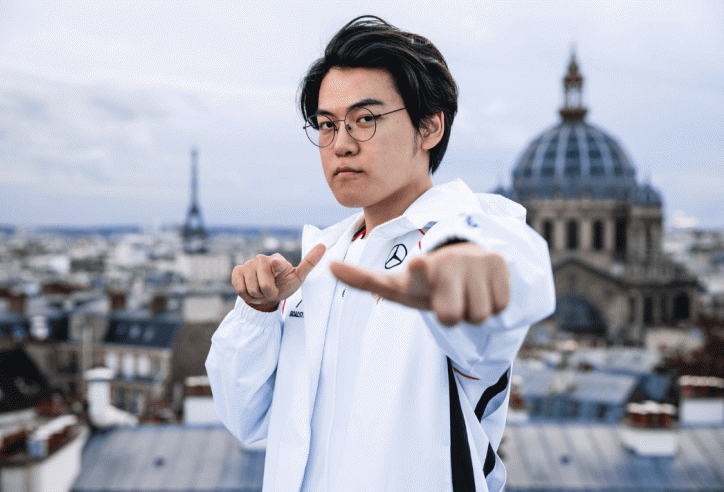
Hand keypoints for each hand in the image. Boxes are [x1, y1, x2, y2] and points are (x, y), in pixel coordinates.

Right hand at [232, 243, 325, 311]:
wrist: (267, 293)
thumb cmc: (285, 283)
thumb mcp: (299, 277)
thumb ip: (309, 262)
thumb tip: (323, 245)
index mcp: (278, 260)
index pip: (277, 263)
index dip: (277, 265)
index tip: (277, 264)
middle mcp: (262, 259)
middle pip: (263, 285)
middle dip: (268, 294)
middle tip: (272, 291)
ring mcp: (248, 264)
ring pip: (251, 289)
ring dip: (258, 296)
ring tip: (262, 291)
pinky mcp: (237, 271)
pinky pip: (239, 289)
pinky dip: (246, 296)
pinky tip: (252, 291)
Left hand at [329, 242, 509, 325]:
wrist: (464, 263)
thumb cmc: (424, 282)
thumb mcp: (396, 286)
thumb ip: (363, 279)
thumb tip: (329, 267)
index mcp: (418, 270)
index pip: (419, 273)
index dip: (420, 272)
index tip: (418, 264)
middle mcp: (447, 262)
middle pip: (452, 317)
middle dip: (451, 314)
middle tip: (446, 299)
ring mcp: (476, 260)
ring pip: (480, 315)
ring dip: (472, 310)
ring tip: (463, 293)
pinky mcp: (500, 262)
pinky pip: (501, 305)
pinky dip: (493, 302)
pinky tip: (481, 288)